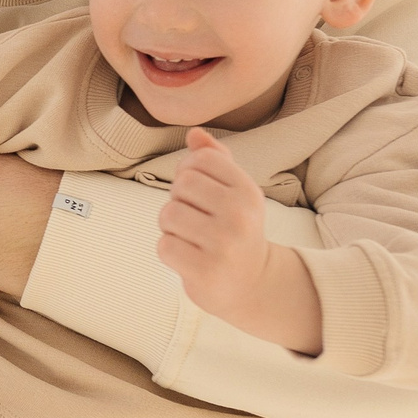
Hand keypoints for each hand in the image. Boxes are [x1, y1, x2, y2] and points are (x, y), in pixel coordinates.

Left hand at [154, 129, 269, 317]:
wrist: (252, 284)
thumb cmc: (236, 230)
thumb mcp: (236, 192)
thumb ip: (216, 159)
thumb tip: (194, 133)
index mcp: (248, 190)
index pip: (200, 159)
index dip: (189, 172)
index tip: (200, 193)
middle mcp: (240, 214)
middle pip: (181, 184)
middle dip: (179, 200)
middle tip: (195, 219)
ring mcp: (223, 244)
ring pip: (168, 215)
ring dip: (171, 227)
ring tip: (191, 238)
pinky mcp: (205, 270)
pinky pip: (164, 246)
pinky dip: (170, 251)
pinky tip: (189, 257)